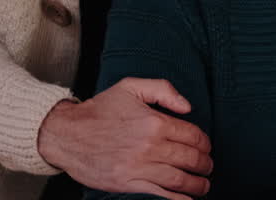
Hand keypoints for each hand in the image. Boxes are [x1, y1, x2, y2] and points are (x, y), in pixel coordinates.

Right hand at [37, 78, 212, 199]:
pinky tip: (188, 199)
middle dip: (205, 164)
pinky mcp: (129, 183)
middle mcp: (150, 145)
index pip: (192, 135)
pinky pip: (161, 194)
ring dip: (198, 185)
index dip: (204, 143)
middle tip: (208, 167)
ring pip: (180, 179)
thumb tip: (188, 107)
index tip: (206, 147)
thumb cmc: (98, 110)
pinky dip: (179, 199)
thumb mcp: (130, 87)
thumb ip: (162, 90)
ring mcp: (139, 167)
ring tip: (204, 185)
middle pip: (190, 158)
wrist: (67, 134)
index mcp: (154, 121)